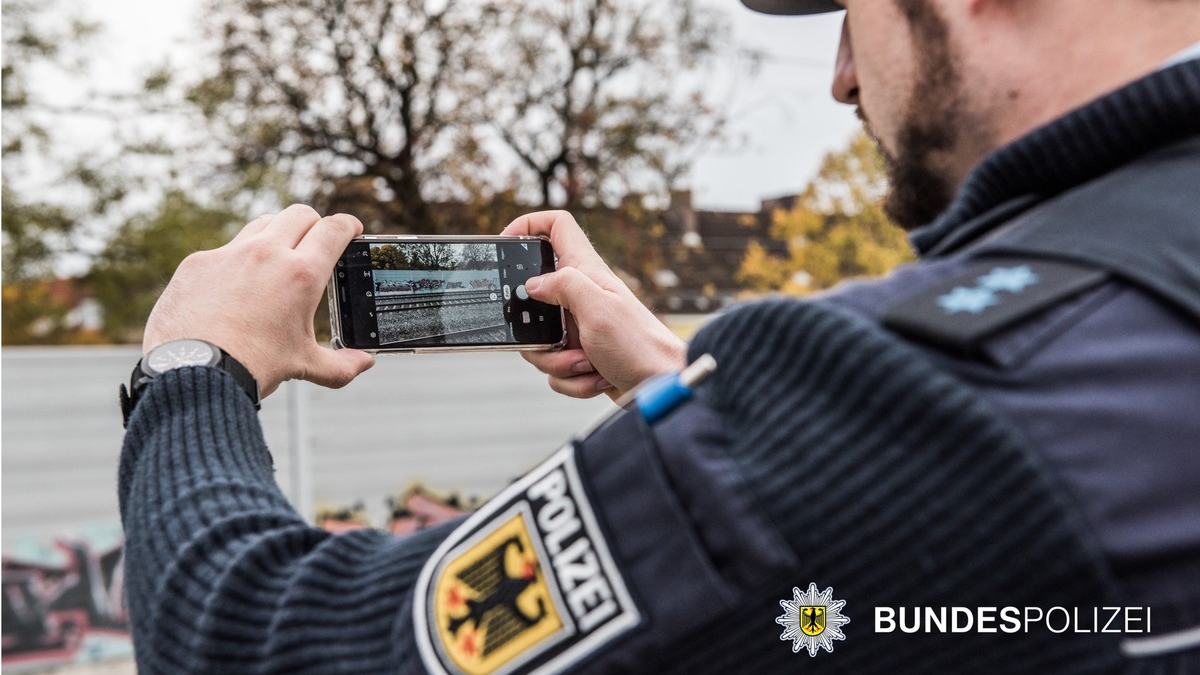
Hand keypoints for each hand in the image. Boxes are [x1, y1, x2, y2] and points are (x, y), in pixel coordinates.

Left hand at [143, 205, 375, 397]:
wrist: (193, 372)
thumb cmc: (252, 366)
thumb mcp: (303, 364)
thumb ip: (341, 364)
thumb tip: (365, 362)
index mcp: (301, 275)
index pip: (333, 230)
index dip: (348, 225)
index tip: (351, 228)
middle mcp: (267, 254)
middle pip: (300, 214)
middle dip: (314, 224)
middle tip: (316, 242)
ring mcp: (229, 254)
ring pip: (262, 224)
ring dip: (276, 234)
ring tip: (277, 258)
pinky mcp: (198, 262)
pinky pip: (225, 250)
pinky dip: (237, 261)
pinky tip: (235, 286)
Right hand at [502, 210, 686, 399]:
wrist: (662, 388)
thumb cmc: (639, 345)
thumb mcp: (597, 309)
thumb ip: (563, 285)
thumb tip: (532, 284)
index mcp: (585, 273)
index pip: (557, 226)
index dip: (529, 224)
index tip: (505, 243)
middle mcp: (581, 296)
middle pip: (532, 300)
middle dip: (536, 331)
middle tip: (557, 339)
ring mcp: (580, 327)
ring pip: (540, 342)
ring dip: (558, 361)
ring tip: (588, 362)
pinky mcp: (581, 356)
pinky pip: (555, 369)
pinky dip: (572, 380)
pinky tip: (597, 377)